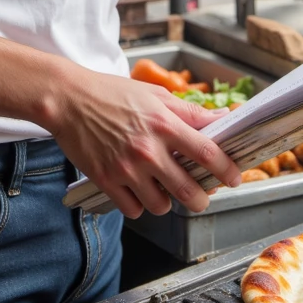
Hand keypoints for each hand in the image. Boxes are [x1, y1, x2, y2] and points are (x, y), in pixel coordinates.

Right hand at [44, 66, 241, 218]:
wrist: (68, 99)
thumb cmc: (111, 93)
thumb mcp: (154, 94)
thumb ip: (189, 111)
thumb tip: (222, 117)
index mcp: (164, 123)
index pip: (208, 152)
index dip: (227, 169)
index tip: (235, 177)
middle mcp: (148, 149)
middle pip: (188, 190)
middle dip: (201, 200)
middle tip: (200, 197)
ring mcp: (126, 167)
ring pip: (161, 205)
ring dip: (167, 202)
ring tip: (162, 189)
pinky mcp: (106, 180)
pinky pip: (134, 209)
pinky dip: (140, 205)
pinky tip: (138, 191)